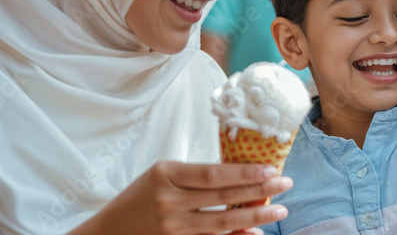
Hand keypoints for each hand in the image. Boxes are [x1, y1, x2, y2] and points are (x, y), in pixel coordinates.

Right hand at [71, 161, 291, 234]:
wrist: (109, 230)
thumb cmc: (140, 196)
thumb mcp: (162, 175)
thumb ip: (196, 176)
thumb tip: (241, 176)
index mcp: (166, 174)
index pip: (214, 173)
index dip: (245, 172)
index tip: (271, 169)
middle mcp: (169, 201)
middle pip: (222, 197)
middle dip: (259, 191)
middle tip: (286, 184)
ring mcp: (172, 227)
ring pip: (222, 223)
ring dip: (255, 216)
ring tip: (280, 210)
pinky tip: (255, 233)